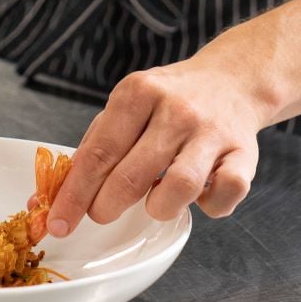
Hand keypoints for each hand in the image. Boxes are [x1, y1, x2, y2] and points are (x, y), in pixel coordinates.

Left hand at [43, 38, 271, 235]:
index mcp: (138, 92)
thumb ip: (96, 145)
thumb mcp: (129, 104)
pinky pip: (224, 195)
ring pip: (179, 188)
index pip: (99, 152)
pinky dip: (208, 206)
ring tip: (155, 199)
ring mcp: (212, 132)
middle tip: (102, 212)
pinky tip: (198, 195)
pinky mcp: (244, 153)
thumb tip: (55, 194)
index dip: (75, 193)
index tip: (58, 222)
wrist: (232, 79)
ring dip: (159, 207)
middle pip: (132, 174)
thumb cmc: (169, 100)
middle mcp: (177, 109)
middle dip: (107, 205)